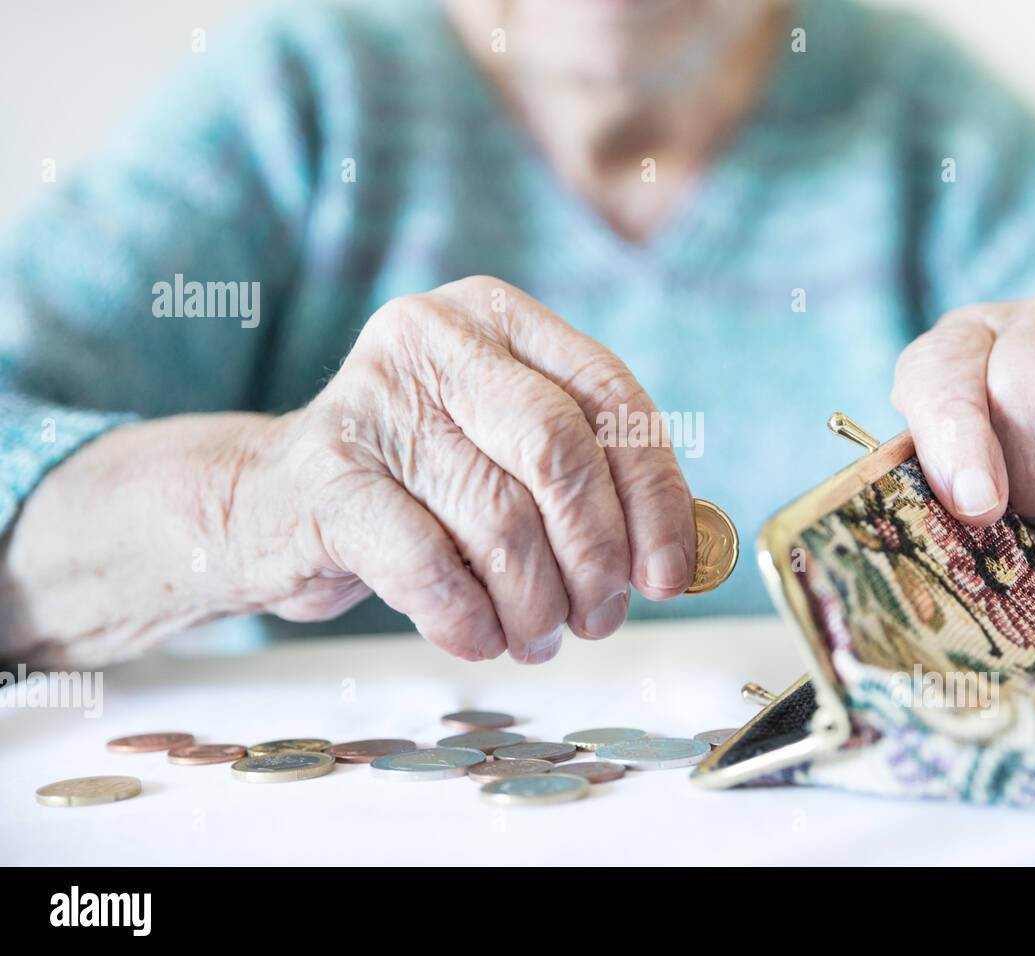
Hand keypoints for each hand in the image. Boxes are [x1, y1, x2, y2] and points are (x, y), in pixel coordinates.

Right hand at [234, 277, 695, 662]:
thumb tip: (680, 555)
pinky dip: (470, 621)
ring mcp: (371, 401)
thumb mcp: (503, 449)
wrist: (269, 501)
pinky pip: (430, 567)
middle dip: (597, 554)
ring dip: (536, 603)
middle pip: (560, 452)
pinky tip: (479, 636)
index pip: (609, 394)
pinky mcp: (324, 476)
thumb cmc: (416, 483)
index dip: (655, 493)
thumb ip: (587, 475)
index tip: (670, 573)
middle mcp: (432, 338)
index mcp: (496, 317)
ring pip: (500, 519)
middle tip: (601, 616)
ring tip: (536, 635)